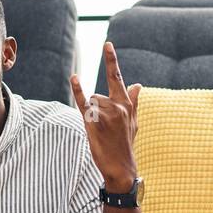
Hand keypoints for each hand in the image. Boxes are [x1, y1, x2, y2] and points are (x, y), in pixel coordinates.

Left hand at [70, 41, 140, 192]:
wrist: (122, 167)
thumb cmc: (125, 145)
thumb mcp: (133, 122)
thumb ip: (134, 101)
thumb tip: (138, 84)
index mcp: (127, 105)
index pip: (119, 78)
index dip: (112, 61)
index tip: (108, 45)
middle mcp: (119, 106)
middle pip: (100, 94)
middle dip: (106, 75)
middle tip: (107, 57)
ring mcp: (107, 114)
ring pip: (92, 102)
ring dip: (92, 115)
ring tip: (101, 132)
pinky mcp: (94, 122)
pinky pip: (84, 103)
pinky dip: (78, 91)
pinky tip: (75, 78)